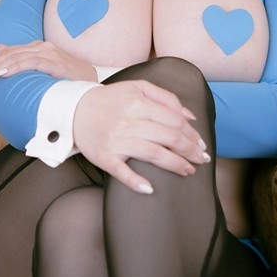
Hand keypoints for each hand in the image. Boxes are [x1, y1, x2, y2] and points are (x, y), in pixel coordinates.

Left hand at [0, 41, 96, 90]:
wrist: (95, 85)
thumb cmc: (70, 81)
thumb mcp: (44, 69)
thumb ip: (23, 59)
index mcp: (37, 49)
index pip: (7, 55)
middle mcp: (41, 47)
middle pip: (7, 56)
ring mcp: (48, 53)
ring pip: (15, 58)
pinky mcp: (55, 61)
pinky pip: (30, 62)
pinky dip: (14, 67)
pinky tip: (1, 75)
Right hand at [72, 80, 209, 192]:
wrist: (74, 110)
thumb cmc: (110, 100)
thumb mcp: (137, 87)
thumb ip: (166, 98)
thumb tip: (190, 116)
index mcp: (138, 102)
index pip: (175, 120)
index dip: (192, 134)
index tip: (201, 144)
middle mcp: (129, 121)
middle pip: (169, 137)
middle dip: (190, 150)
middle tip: (201, 159)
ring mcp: (116, 140)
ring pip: (154, 154)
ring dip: (176, 165)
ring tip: (189, 170)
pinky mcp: (105, 157)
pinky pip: (122, 172)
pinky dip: (136, 182)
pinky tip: (150, 189)